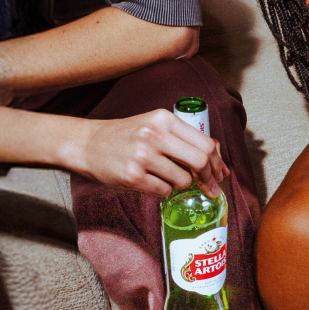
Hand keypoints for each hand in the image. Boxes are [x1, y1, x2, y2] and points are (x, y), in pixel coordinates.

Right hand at [58, 109, 230, 198]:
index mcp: (164, 118)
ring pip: (183, 180)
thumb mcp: (155, 126)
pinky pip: (164, 191)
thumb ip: (184, 138)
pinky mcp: (132, 176)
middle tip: (209, 188)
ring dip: (181, 184)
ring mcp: (143, 156)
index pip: (206, 143)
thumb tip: (219, 161)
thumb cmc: (127, 136)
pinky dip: (163, 190)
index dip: (217, 162)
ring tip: (166, 177)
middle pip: (200, 161)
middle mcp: (154, 135)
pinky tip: (151, 181)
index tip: (220, 174)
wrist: (88, 144)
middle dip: (209, 178)